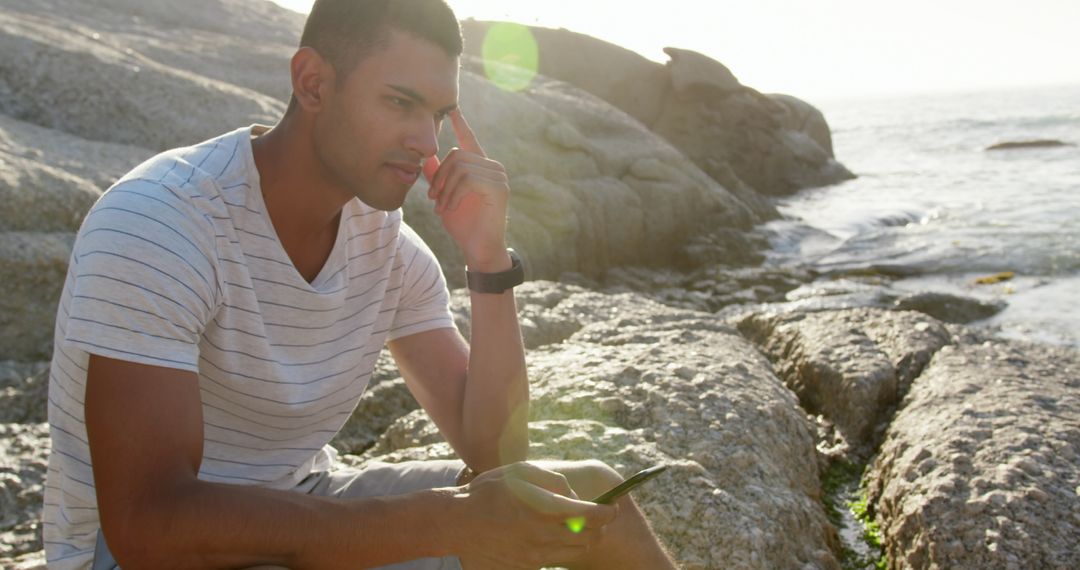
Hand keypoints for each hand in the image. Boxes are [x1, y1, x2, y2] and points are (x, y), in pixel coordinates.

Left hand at [424, 110, 510, 270]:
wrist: (478, 248)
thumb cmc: (463, 223)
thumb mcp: (444, 195)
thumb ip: (437, 175)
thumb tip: (426, 156)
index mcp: (480, 166)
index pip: (469, 139)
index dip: (460, 123)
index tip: (451, 108)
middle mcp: (492, 167)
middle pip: (457, 154)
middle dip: (439, 176)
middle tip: (432, 198)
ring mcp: (498, 176)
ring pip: (460, 167)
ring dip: (445, 189)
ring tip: (441, 207)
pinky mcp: (499, 187)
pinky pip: (468, 179)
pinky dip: (454, 195)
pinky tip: (451, 208)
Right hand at [451, 462, 617, 568]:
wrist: (458, 524)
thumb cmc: (488, 492)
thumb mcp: (519, 472)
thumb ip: (552, 479)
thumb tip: (571, 493)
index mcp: (545, 509)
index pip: (591, 515)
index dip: (607, 512)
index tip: (612, 508)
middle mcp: (545, 535)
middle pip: (590, 537)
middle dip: (599, 527)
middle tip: (598, 517)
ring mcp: (536, 555)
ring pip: (576, 551)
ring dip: (584, 540)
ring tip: (577, 527)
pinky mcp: (527, 566)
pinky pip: (556, 560)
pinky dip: (562, 550)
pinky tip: (552, 538)